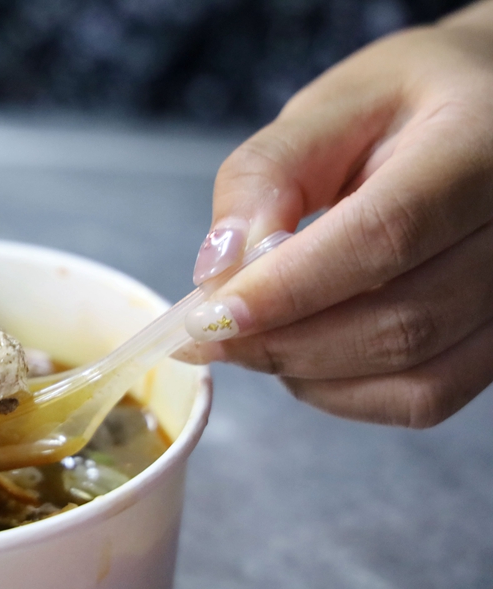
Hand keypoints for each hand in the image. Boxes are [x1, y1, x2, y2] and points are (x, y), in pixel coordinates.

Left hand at [177, 5, 492, 427]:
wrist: (483, 119)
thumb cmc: (401, 107)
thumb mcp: (326, 109)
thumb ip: (264, 177)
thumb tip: (218, 271)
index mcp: (482, 141)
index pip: (385, 234)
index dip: (288, 288)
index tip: (208, 316)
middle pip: (400, 321)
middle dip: (282, 342)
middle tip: (207, 334)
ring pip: (413, 375)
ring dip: (306, 371)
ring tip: (248, 336)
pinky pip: (424, 397)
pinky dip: (342, 392)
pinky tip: (299, 354)